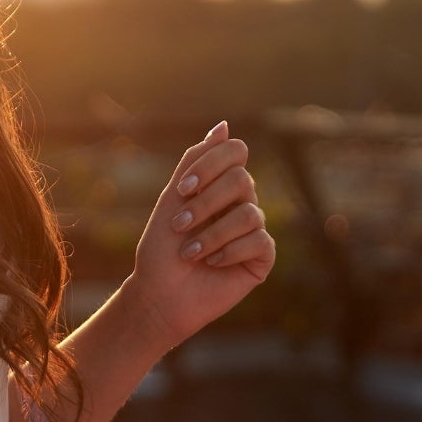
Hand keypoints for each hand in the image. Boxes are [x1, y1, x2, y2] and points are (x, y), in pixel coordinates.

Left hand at [121, 121, 276, 346]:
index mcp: (220, 184)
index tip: (181, 190)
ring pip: (250, 214)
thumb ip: (195, 161)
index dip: (211, 165)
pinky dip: (229, 252)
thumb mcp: (172, 199)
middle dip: (206, 203)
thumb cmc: (161, 250)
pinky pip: (259, 242)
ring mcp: (254, 231)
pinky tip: (212, 263)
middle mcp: (241, 203)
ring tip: (189, 253)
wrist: (159, 295)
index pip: (235, 151)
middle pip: (242, 180)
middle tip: (179, 225)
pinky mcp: (262, 258)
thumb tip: (223, 126)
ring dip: (212, 234)